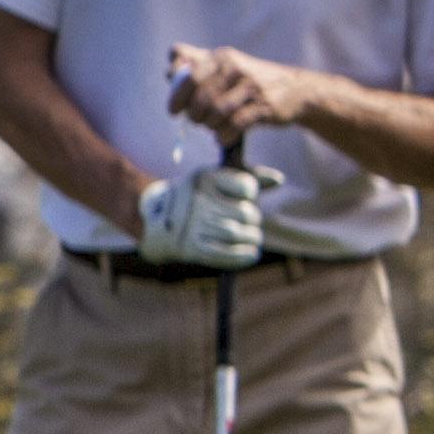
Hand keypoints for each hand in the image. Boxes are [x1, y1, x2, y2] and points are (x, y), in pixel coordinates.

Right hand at [137, 166, 268, 270]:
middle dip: (253, 221)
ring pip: (236, 233)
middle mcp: (197, 199)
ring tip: (253, 238)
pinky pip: (223, 253)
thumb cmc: (196, 198)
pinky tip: (252, 255)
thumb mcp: (216, 180)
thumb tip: (279, 180)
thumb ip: (249, 178)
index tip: (245, 198)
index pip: (246, 187)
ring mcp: (192, 224)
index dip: (250, 194)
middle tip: (251, 225)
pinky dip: (242, 256)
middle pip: (246, 213)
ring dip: (252, 239)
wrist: (155, 222)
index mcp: (205, 178)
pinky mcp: (190, 247)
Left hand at [165, 41, 317, 145]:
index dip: (176, 95)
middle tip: (196, 121)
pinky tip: (223, 136)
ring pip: (217, 111)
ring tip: (212, 126)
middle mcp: (235, 68)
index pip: (188, 74)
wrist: (296, 90)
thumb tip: (168, 72)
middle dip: (194, 114)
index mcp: (221, 57)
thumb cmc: (250, 81)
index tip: (174, 111)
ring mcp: (251, 87)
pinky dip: (224, 135)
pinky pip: (234, 125)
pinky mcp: (264, 106)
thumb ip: (197, 65)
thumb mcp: (227, 66)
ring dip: (209, 125)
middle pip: (200, 96)